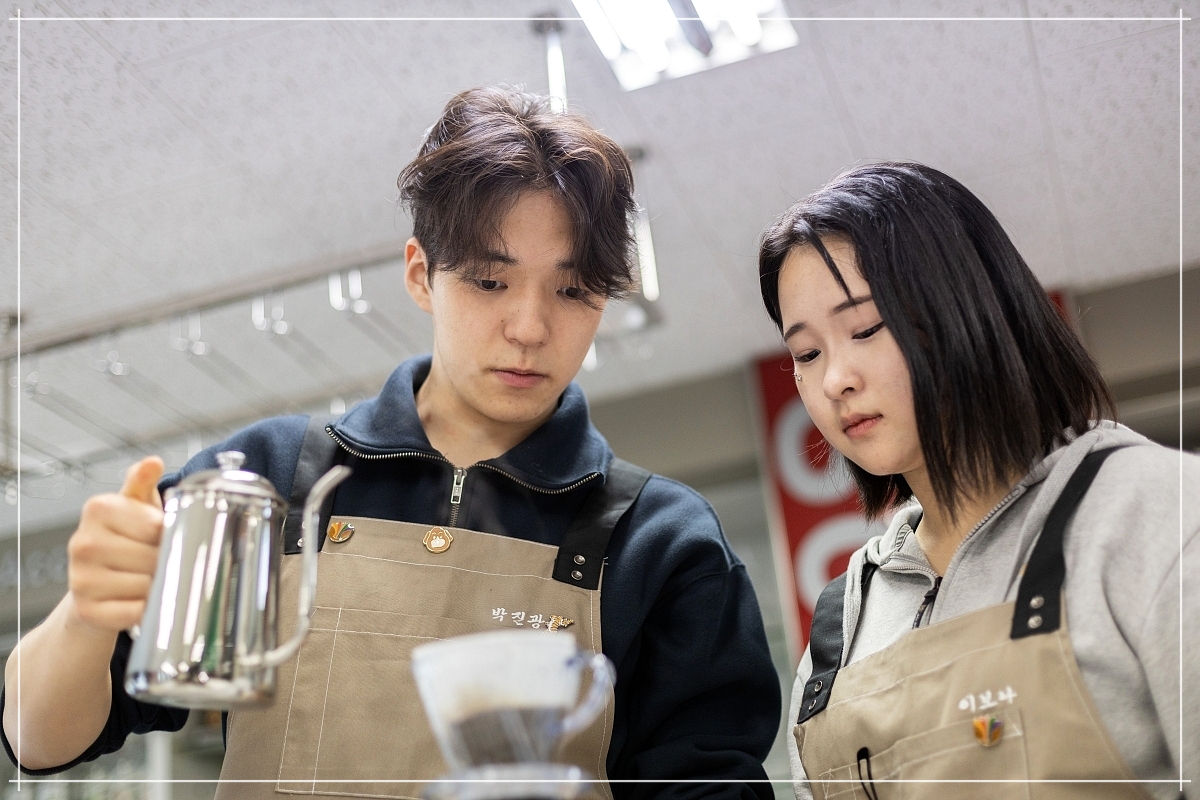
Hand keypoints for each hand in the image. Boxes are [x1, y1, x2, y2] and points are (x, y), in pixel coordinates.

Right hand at [66, 456, 165, 632]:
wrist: (95, 584)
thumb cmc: (123, 539)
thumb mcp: (134, 505)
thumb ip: (143, 483)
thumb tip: (152, 462)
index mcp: (98, 509)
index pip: (157, 525)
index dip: (169, 535)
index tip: (162, 537)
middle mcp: (83, 542)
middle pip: (154, 556)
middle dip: (165, 561)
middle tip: (157, 561)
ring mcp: (80, 578)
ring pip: (147, 585)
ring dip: (157, 586)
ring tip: (146, 578)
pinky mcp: (86, 610)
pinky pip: (135, 611)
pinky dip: (145, 608)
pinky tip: (138, 599)